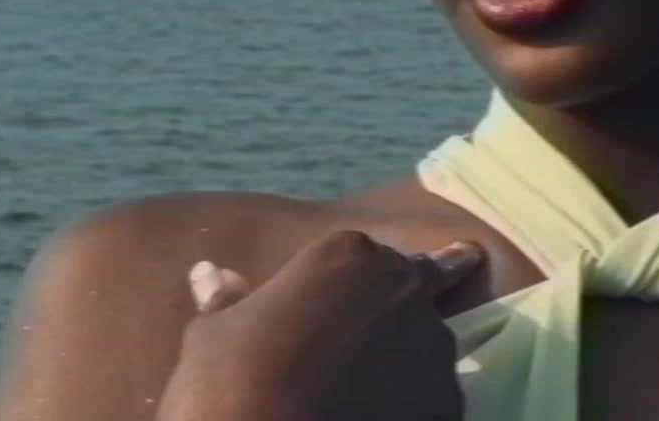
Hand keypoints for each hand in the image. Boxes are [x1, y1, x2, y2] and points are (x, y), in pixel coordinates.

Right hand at [155, 230, 482, 420]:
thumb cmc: (232, 384)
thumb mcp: (214, 336)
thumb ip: (228, 299)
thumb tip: (210, 273)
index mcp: (347, 254)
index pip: (360, 255)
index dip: (347, 282)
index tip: (334, 306)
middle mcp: (402, 288)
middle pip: (410, 285)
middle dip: (392, 307)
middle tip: (366, 339)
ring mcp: (433, 345)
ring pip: (426, 343)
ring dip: (404, 357)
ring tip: (362, 390)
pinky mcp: (449, 399)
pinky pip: (433, 395)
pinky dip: (412, 404)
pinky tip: (379, 415)